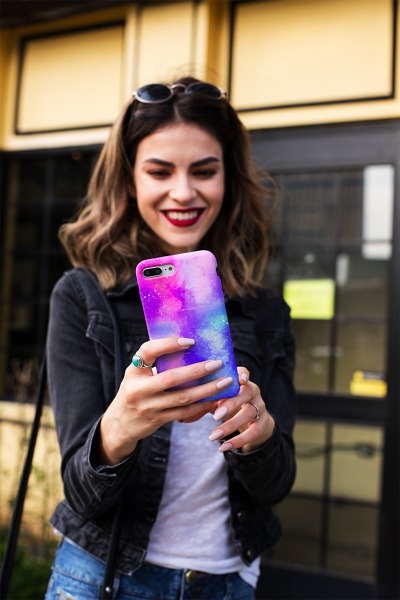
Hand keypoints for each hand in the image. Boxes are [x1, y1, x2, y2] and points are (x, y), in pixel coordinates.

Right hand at [98, 337, 229, 464]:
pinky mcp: (157, 420)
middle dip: (197, 370)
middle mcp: (138, 389)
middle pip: (171, 378)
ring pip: (182, 397)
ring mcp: (148, 407)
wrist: (120, 424)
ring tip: (224, 382)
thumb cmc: (136, 390)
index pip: (148, 351)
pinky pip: (184, 413)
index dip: (169, 344)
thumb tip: (189, 345)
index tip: (191, 341)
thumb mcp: (137, 374)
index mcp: (134, 370)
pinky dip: (201, 405)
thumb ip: (155, 362)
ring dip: (206, 390)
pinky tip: (214, 399)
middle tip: (217, 363)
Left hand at [208, 368, 274, 452]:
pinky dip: (238, 441)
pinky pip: (254, 432)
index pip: (243, 373)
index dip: (242, 374)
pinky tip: (223, 447)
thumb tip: (181, 416)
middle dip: (232, 403)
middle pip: (247, 393)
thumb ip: (202, 404)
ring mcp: (260, 406)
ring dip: (230, 425)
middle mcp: (253, 391)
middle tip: (215, 416)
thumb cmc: (227, 405)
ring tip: (213, 436)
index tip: (239, 379)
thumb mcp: (216, 401)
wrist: (250, 421)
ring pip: (250, 413)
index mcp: (241, 381)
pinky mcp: (263, 422)